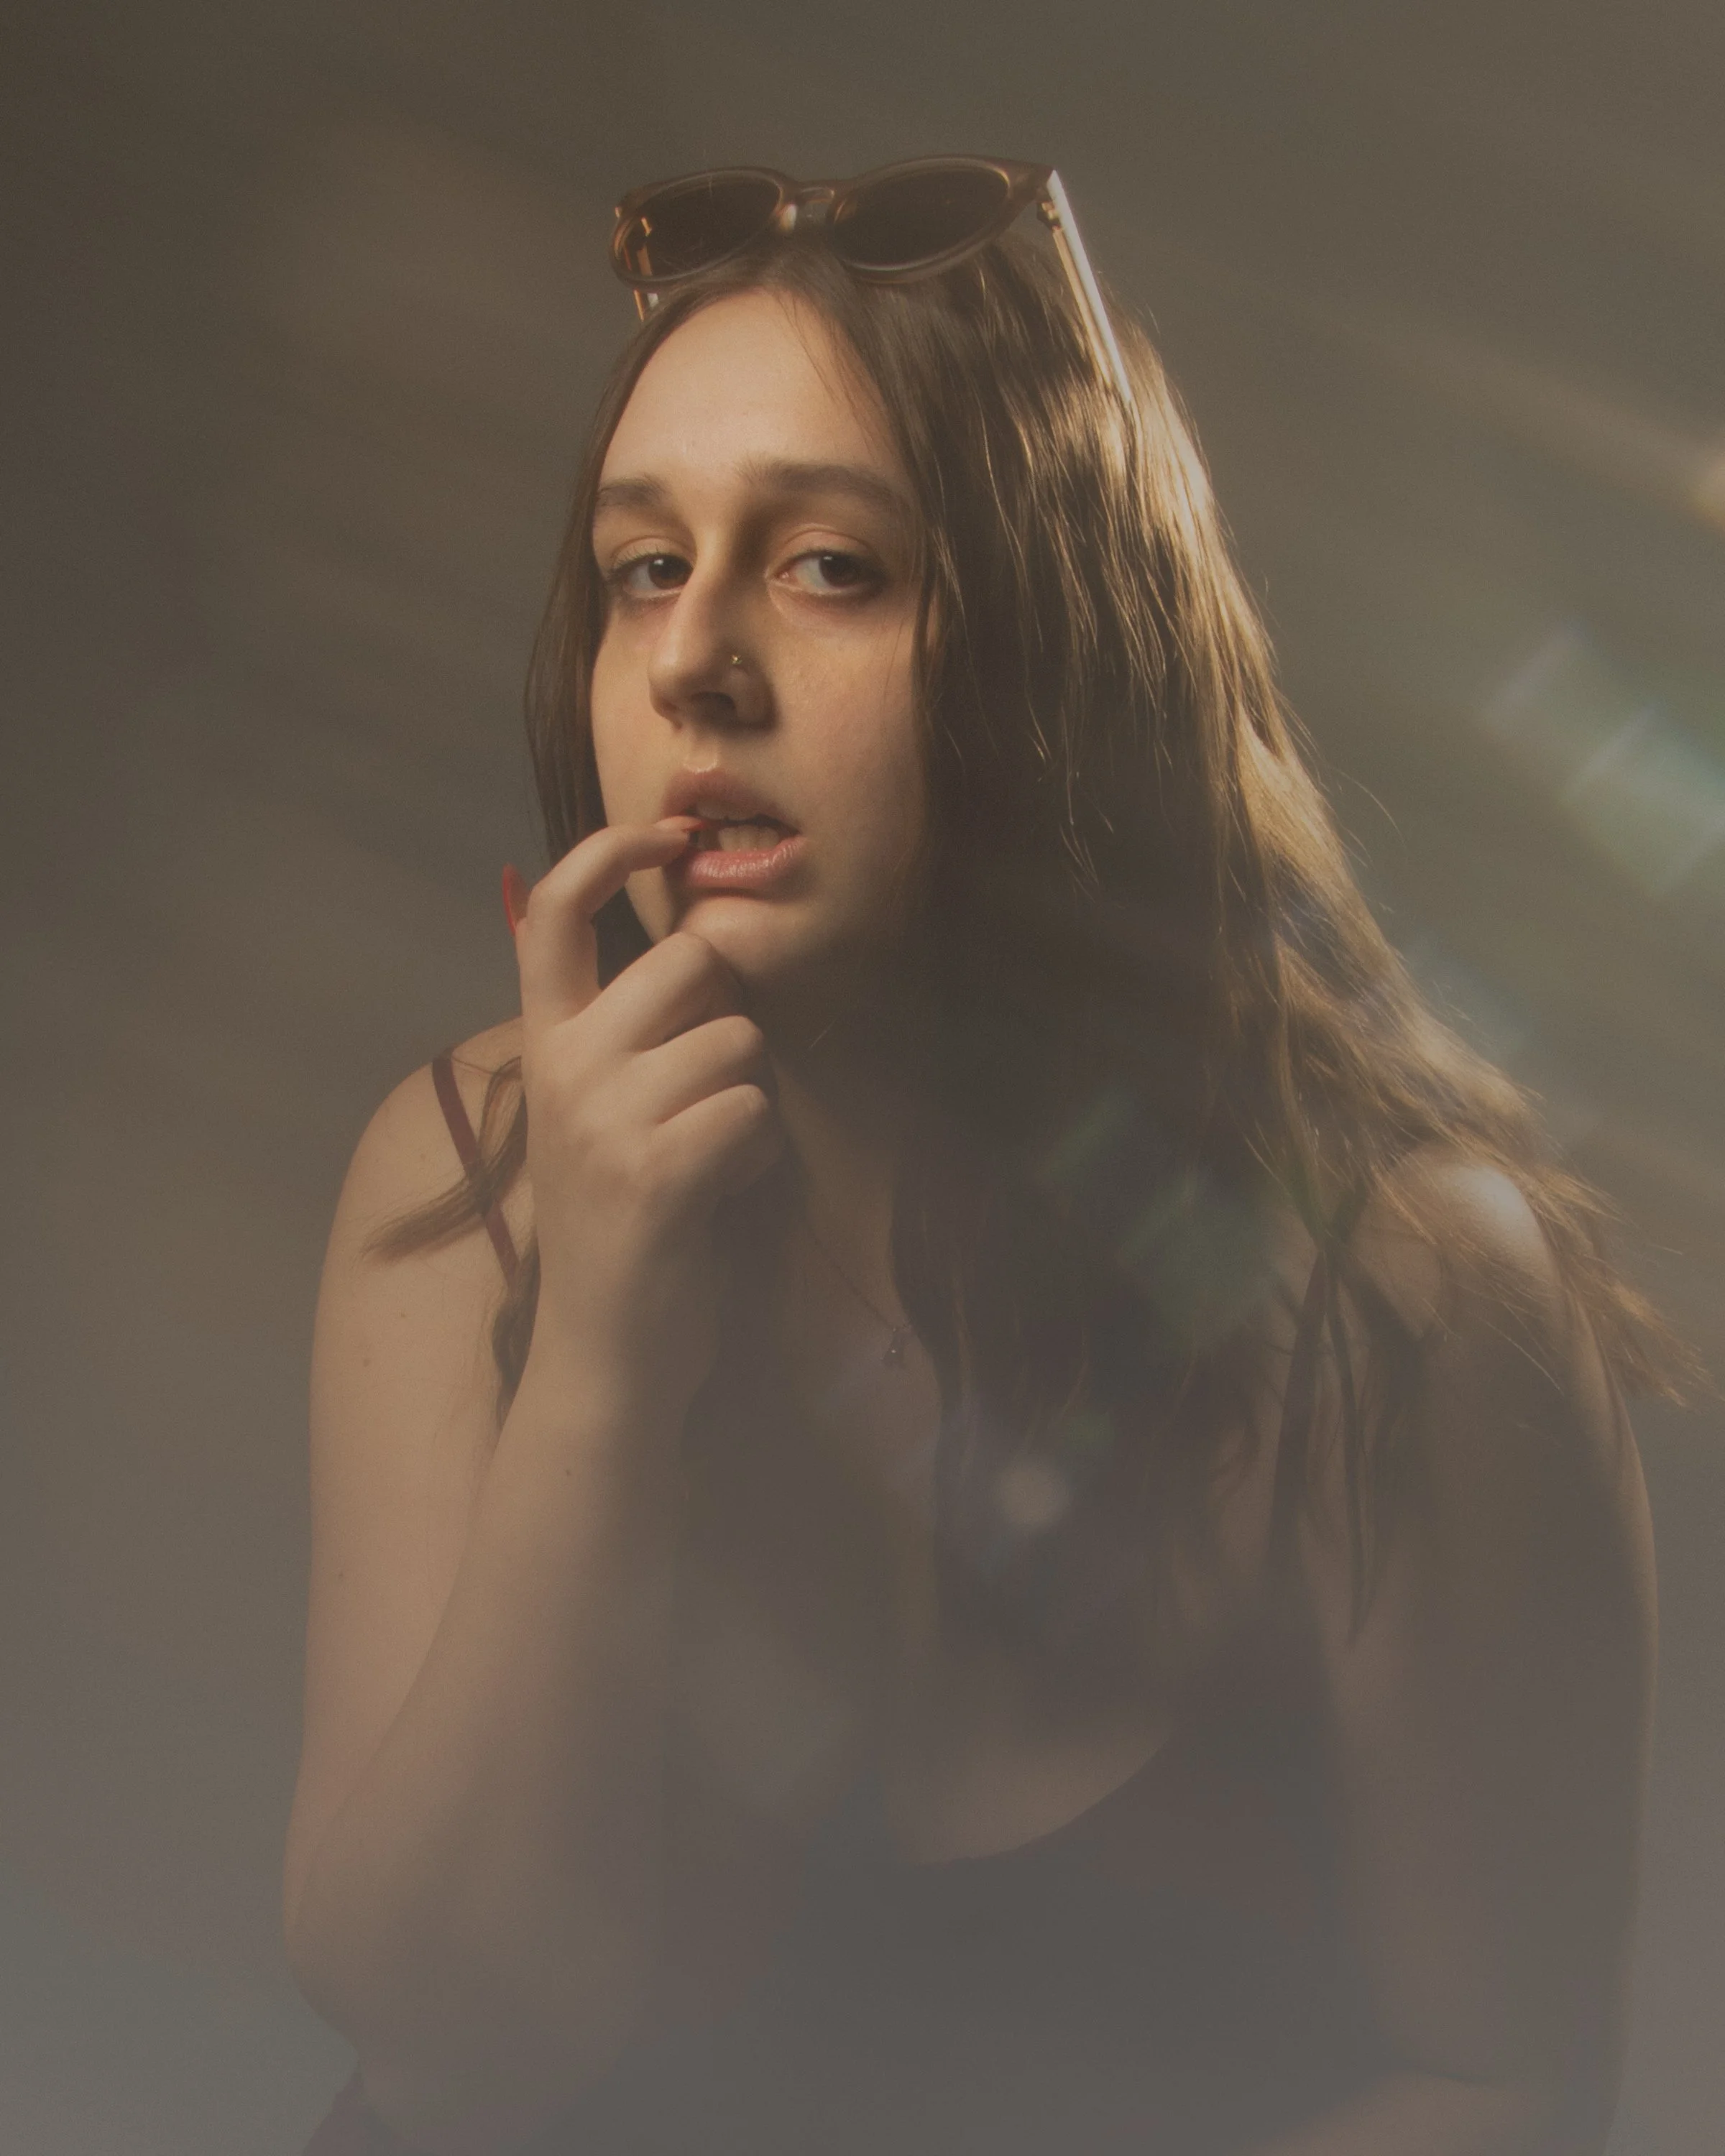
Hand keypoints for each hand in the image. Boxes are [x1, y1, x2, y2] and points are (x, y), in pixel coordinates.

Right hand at [511, 821, 781, 1406]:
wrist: (602, 1354)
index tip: (667, 832)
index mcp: (545, 1045)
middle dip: (729, 1018)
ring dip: (751, 1099)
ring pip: (738, 1043)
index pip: (553, 914)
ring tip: (711, 1159)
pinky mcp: (654, 1173)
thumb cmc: (621, 1225)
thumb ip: (625, 1033)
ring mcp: (604, 1119)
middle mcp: (563, 1068)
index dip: (610, 853)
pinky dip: (760, 1155)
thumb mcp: (595, 1114)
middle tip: (707, 1093)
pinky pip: (754, 1113)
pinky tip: (723, 1192)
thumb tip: (697, 948)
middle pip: (690, 965)